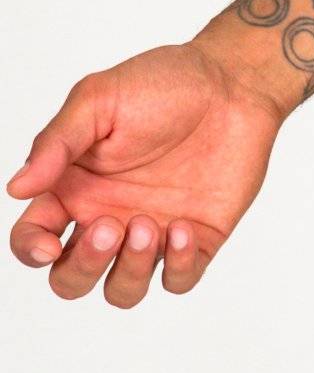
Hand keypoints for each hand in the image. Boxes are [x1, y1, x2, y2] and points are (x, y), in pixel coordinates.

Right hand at [6, 40, 284, 306]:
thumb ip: (57, 142)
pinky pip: (178, 281)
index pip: (34, 236)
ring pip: (122, 290)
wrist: (233, 81)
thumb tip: (16, 188)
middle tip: (110, 226)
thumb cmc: (165, 82)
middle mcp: (108, 215)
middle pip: (71, 278)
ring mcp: (152, 231)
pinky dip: (177, 267)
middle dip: (83, 266)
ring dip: (129, 270)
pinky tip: (184, 228)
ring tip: (148, 224)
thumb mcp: (100, 99)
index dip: (31, 250)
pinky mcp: (196, 238)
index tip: (50, 243)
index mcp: (76, 186)